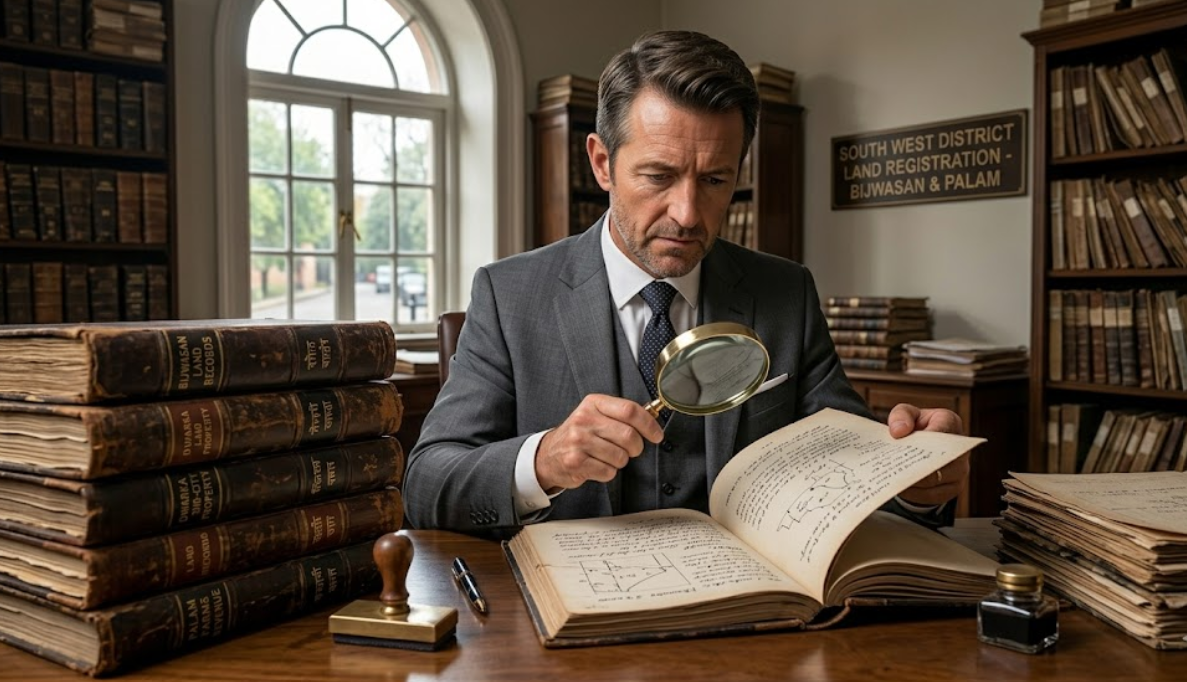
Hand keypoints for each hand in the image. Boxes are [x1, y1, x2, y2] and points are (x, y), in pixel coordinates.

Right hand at [536, 394, 663, 491]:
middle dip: (636, 448)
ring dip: (620, 461)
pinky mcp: (575, 462)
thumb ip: (621, 415)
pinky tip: (596, 465)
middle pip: (629, 436)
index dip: (649, 424)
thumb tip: (653, 419)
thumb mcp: (595, 415)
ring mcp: (578, 441)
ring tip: (607, 456)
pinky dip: (608, 472)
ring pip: (621, 457)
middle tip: (631, 450)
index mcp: (593, 403)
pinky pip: (608, 472)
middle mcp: (584, 419)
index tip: (657, 435)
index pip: (630, 410)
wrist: (548, 454)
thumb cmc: (579, 435)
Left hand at [888, 403, 968, 506]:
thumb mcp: (905, 413)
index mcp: (950, 423)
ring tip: (892, 477)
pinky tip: (899, 487)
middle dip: (914, 464)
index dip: (926, 435)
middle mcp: (960, 449)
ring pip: (934, 482)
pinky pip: (932, 496)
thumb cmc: (915, 427)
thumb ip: (901, 415)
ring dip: (911, 481)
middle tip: (893, 465)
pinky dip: (913, 493)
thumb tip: (898, 431)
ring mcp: (959, 471)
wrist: (922, 447)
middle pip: (939, 461)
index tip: (905, 438)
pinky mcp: (952, 489)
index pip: (943, 429)